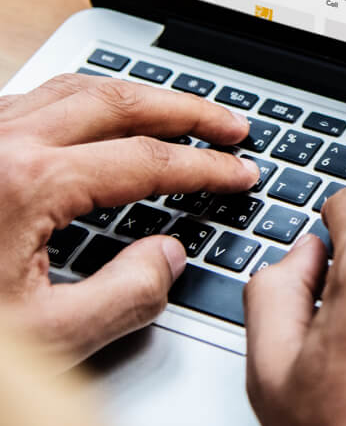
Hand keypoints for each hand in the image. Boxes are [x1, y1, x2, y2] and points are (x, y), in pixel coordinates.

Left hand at [0, 73, 257, 365]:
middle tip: (232, 124)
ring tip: (184, 111)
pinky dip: (92, 97)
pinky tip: (106, 114)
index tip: (242, 172)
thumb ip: (124, 297)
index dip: (206, 167)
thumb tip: (167, 256)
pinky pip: (43, 94)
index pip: (148, 161)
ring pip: (82, 86)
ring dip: (143, 95)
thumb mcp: (44, 339)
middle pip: (123, 100)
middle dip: (189, 110)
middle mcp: (3, 140)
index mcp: (25, 182)